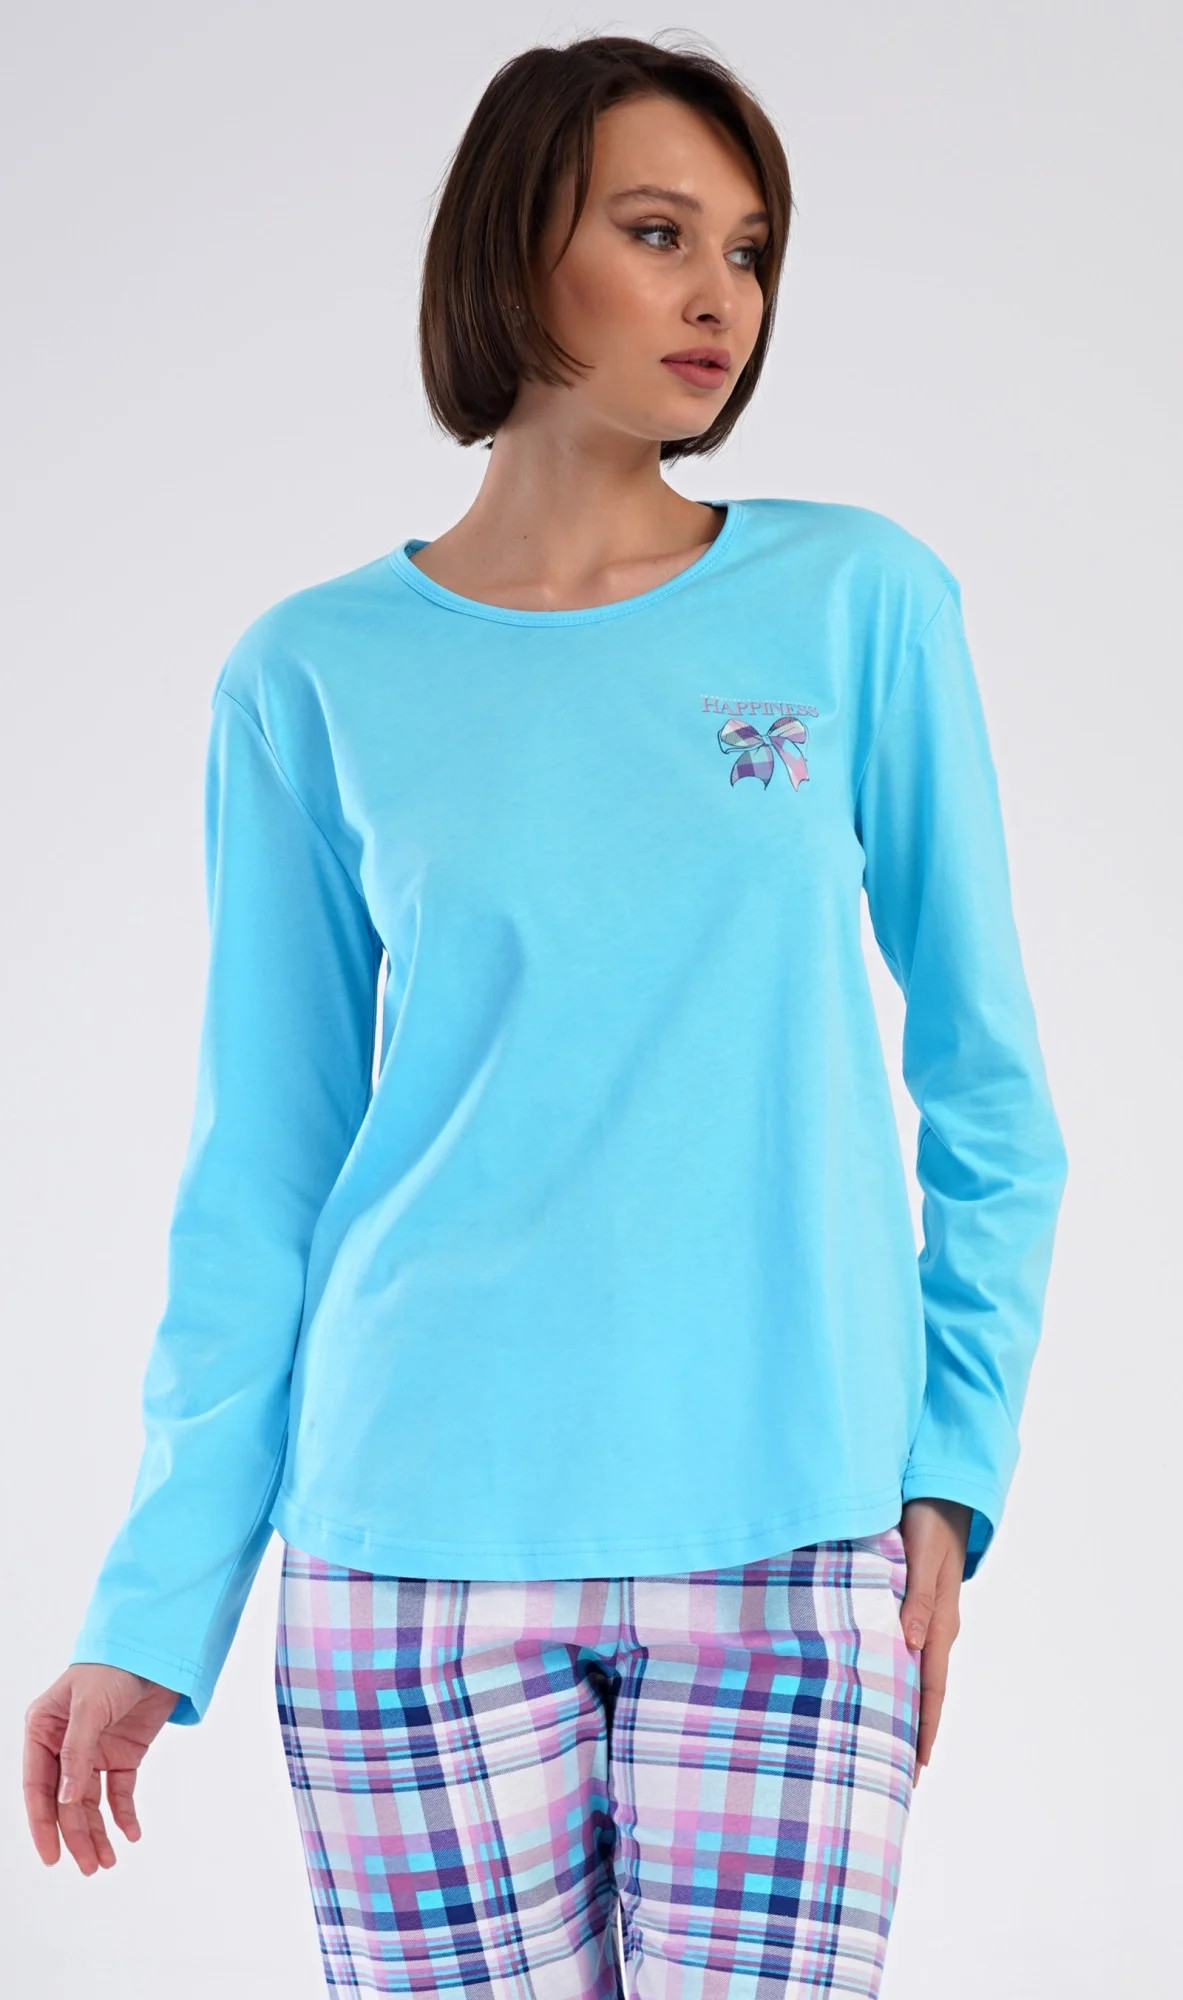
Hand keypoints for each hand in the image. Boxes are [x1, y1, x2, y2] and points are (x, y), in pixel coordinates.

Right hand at [24, 1664, 181, 1873]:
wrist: (158, 1649)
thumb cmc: (112, 1666)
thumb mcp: (89, 1707)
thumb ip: (76, 1753)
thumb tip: (64, 1800)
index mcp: (43, 1731)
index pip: (37, 1786)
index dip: (42, 1824)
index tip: (52, 1857)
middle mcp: (64, 1745)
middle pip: (65, 1802)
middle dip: (77, 1836)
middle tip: (91, 1867)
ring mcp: (94, 1752)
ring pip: (90, 1803)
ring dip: (98, 1832)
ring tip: (108, 1861)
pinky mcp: (123, 1754)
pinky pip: (119, 1792)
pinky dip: (124, 1814)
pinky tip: (132, 1833)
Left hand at [898, 1497, 971, 1783]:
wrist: (943, 1485)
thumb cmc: (931, 1516)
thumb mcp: (924, 1553)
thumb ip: (917, 1596)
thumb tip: (910, 1646)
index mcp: (941, 1621)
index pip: (931, 1687)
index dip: (923, 1728)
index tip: (914, 1768)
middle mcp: (935, 1625)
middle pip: (923, 1687)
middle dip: (911, 1728)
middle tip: (895, 1771)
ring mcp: (925, 1613)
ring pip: (912, 1668)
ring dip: (900, 1701)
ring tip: (881, 1735)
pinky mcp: (911, 1597)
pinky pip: (902, 1642)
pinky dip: (891, 1667)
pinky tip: (873, 1675)